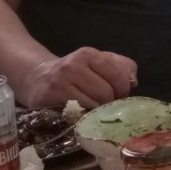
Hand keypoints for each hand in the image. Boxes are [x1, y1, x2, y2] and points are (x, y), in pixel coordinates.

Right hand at [21, 47, 136, 109]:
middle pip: (107, 91)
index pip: (117, 72)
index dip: (123, 88)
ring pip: (95, 103)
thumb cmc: (75, 74)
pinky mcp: (52, 96)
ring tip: (92, 108)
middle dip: (111, 102)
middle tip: (105, 104)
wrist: (37, 79)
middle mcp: (74, 64)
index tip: (119, 94)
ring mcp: (61, 80)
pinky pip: (79, 111)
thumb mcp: (98, 64)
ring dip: (98, 111)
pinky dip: (84, 115)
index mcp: (89, 54)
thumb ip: (121, 67)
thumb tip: (133, 82)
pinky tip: (80, 112)